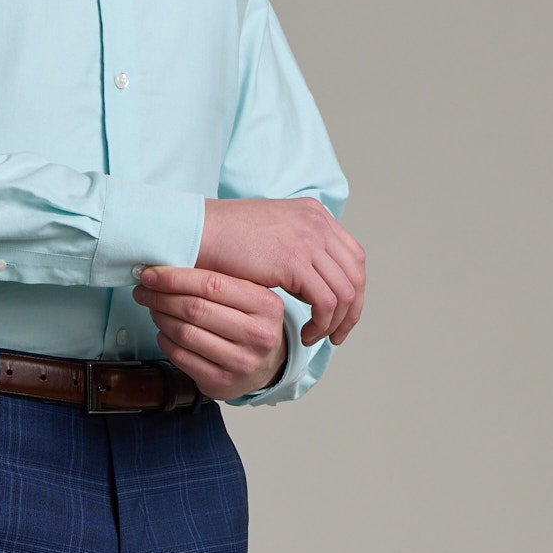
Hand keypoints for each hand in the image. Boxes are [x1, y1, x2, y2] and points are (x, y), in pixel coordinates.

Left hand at [132, 266, 288, 399]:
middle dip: (162, 297)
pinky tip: (163, 331)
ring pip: (185, 334)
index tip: (151, 274)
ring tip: (153, 308)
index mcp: (266, 305)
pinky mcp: (221, 382)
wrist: (268, 366)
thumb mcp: (251, 297)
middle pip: (196, 309)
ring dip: (160, 318)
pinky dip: (165, 340)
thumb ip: (219, 281)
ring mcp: (240, 362)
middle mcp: (258, 335)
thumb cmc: (250, 322)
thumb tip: (166, 267)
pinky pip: (181, 357)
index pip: (213, 284)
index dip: (176, 278)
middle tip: (143, 291)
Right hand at [195, 196, 364, 344]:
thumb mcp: (270, 236)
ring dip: (335, 322)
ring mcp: (308, 239)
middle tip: (336, 336)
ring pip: (345, 292)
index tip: (339, 316)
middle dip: (351, 311)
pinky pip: (326, 302)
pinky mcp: (295, 261)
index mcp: (314, 214)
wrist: (196, 232)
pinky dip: (321, 324)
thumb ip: (294, 247)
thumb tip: (310, 275)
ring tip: (314, 338)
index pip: (353, 256)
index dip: (352, 290)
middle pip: (356, 274)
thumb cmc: (222, 239)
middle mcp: (317, 223)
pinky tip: (304, 334)